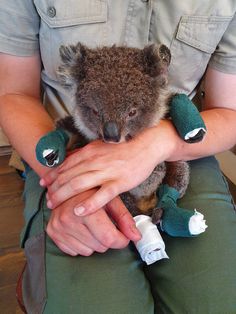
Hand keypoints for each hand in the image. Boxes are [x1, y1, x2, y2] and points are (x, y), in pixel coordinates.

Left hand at [41, 123, 177, 215]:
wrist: (146, 144)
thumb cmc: (123, 146)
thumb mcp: (100, 146)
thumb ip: (85, 153)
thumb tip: (69, 159)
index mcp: (89, 152)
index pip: (65, 165)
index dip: (52, 176)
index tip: (44, 184)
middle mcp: (95, 161)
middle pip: (68, 176)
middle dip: (54, 189)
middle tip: (47, 200)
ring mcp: (107, 172)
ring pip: (79, 184)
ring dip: (64, 196)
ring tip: (54, 206)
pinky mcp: (120, 182)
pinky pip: (102, 194)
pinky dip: (89, 203)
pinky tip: (79, 211)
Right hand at [46, 189, 140, 255]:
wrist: (67, 184)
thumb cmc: (92, 191)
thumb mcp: (111, 200)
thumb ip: (125, 219)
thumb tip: (137, 237)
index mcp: (86, 210)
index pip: (109, 239)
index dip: (121, 240)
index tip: (123, 235)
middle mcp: (69, 219)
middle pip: (100, 247)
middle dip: (107, 238)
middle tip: (104, 223)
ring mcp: (58, 227)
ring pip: (88, 251)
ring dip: (94, 241)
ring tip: (91, 224)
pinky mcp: (52, 232)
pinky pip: (74, 251)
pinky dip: (81, 243)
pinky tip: (80, 228)